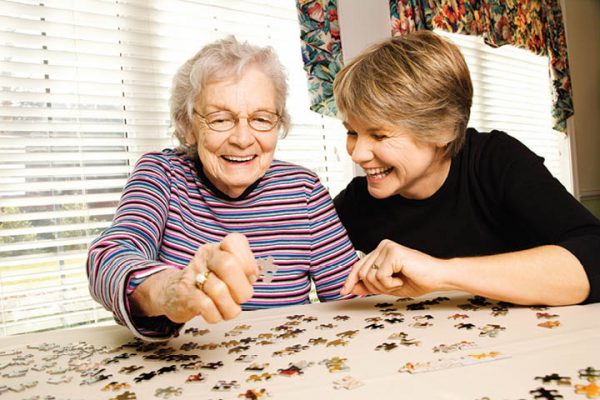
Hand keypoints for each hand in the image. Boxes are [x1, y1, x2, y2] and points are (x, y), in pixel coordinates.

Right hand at [137, 233, 258, 323]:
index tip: (250, 276)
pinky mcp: (184, 294)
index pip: (235, 241)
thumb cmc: (208, 282)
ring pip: (218, 290)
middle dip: (242, 288)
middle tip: (241, 297)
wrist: (173, 293)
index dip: (248, 261)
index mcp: (219, 248)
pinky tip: (215, 313)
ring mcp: (193, 274)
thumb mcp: (228, 271)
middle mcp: (205, 257)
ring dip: (230, 307)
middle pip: (228, 265)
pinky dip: (216, 315)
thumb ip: (245, 270)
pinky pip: (206, 306)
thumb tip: (255, 272)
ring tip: (227, 308)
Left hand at [340, 239, 447, 297]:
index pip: (358, 266)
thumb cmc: (417, 281)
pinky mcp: (393, 252)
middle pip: (361, 273)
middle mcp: (382, 246)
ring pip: (369, 276)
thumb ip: (370, 285)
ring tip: (399, 282)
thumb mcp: (388, 287)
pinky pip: (380, 276)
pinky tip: (402, 279)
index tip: (343, 292)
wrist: (438, 278)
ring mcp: (387, 247)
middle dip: (374, 288)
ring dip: (384, 287)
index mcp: (380, 252)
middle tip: (393, 287)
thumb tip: (350, 288)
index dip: (350, 280)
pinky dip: (390, 284)